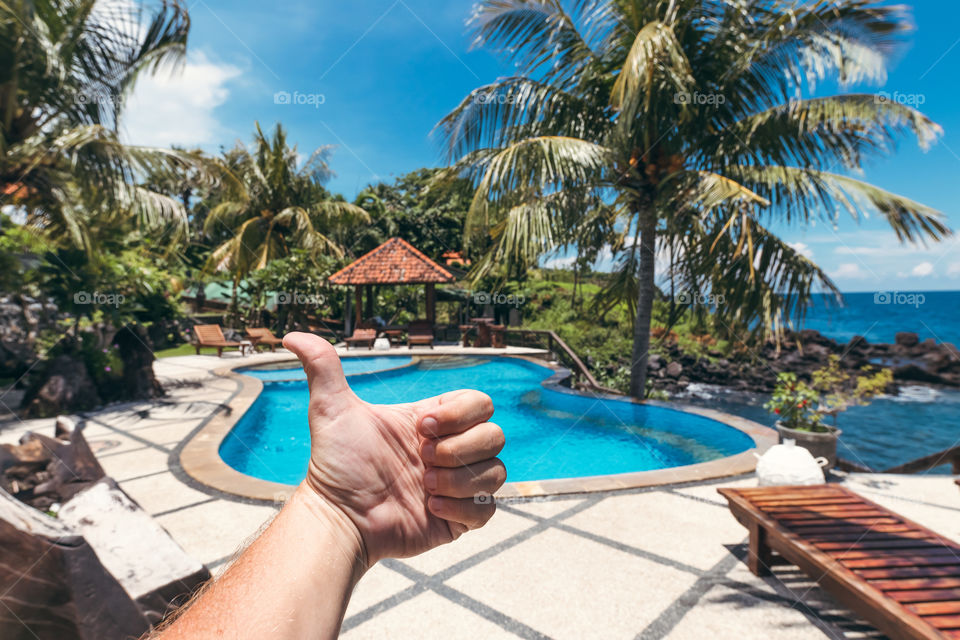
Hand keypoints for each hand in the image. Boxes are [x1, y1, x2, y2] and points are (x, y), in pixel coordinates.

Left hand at [282, 332, 506, 566]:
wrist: (339, 517)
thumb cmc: (335, 465)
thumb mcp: (331, 410)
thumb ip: (323, 366)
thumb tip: (292, 335)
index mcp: (434, 422)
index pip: (480, 403)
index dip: (458, 414)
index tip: (419, 427)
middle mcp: (451, 450)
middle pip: (495, 435)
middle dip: (458, 449)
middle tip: (420, 460)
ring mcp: (458, 485)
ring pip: (496, 472)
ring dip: (459, 480)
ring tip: (421, 487)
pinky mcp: (460, 519)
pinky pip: (488, 509)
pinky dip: (463, 508)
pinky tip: (429, 509)